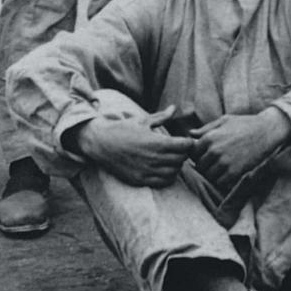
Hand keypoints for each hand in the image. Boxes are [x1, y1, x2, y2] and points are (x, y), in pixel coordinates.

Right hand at [77, 105, 196, 187]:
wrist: (101, 143)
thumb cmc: (122, 129)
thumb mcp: (142, 121)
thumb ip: (161, 117)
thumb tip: (174, 108)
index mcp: (157, 142)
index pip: (185, 146)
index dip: (189, 142)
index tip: (186, 140)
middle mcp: (154, 158)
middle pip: (181, 159)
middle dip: (184, 153)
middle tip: (180, 149)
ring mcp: (147, 170)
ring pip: (174, 172)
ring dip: (177, 165)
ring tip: (172, 158)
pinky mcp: (140, 179)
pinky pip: (163, 182)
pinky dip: (168, 176)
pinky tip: (164, 168)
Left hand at [191, 109, 290, 192]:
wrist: (267, 131)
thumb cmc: (245, 124)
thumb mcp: (224, 121)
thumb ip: (206, 128)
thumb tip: (190, 134)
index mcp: (209, 137)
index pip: (192, 153)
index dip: (197, 155)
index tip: (205, 154)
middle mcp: (214, 151)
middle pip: (199, 166)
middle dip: (205, 165)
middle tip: (214, 163)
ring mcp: (224, 162)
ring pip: (208, 175)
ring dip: (213, 174)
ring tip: (222, 168)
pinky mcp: (234, 172)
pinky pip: (220, 182)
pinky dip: (222, 180)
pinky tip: (229, 172)